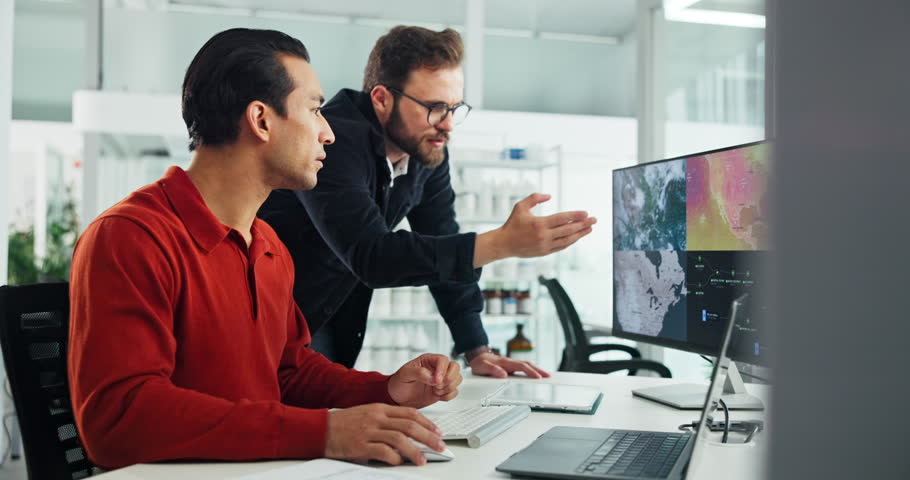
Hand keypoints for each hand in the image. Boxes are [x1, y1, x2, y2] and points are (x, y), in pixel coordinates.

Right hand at [325, 403, 444, 465]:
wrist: (321, 428)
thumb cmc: (344, 423)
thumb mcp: (367, 414)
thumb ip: (385, 420)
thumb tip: (407, 433)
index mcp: (379, 408)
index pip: (410, 413)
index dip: (427, 422)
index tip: (437, 431)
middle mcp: (377, 418)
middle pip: (410, 426)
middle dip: (429, 437)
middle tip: (440, 446)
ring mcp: (369, 431)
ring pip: (400, 439)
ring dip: (415, 450)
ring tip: (423, 460)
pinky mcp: (361, 445)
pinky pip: (383, 452)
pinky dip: (394, 458)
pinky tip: (399, 462)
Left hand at [388, 353, 461, 407]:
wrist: (398, 398)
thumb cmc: (399, 383)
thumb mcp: (405, 374)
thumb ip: (419, 373)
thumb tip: (432, 377)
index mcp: (428, 360)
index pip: (443, 360)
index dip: (442, 370)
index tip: (436, 381)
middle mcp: (437, 368)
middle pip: (455, 367)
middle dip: (450, 378)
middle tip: (438, 386)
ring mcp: (441, 379)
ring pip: (457, 378)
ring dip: (449, 387)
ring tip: (436, 391)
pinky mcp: (443, 390)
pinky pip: (454, 391)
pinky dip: (448, 395)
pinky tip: (437, 396)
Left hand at [469, 352, 550, 378]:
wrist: (477, 356)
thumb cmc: (480, 363)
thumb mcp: (483, 367)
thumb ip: (492, 370)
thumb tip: (503, 374)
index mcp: (505, 363)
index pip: (521, 367)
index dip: (531, 372)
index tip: (538, 377)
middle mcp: (510, 362)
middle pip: (528, 364)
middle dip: (539, 370)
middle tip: (549, 376)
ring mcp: (511, 363)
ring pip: (527, 365)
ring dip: (537, 369)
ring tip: (546, 375)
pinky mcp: (511, 366)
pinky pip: (524, 367)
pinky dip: (532, 370)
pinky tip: (535, 374)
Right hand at [474, 193, 595, 266]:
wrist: (503, 244)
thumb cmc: (512, 223)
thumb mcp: (520, 206)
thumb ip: (535, 198)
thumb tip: (549, 195)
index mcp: (539, 223)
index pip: (562, 218)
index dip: (576, 215)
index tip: (586, 213)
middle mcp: (544, 236)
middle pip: (569, 229)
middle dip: (583, 224)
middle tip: (594, 220)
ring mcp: (545, 245)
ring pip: (568, 240)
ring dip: (580, 234)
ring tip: (590, 229)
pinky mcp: (544, 252)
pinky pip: (562, 246)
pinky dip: (571, 241)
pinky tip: (577, 236)